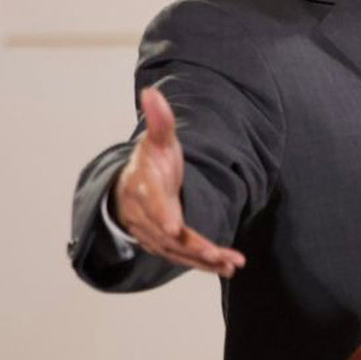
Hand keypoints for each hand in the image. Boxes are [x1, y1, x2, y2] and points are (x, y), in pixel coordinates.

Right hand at [112, 86, 246, 277]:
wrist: (129, 189)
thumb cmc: (149, 163)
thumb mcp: (157, 141)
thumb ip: (160, 121)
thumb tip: (151, 92)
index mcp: (142, 189)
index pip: (152, 204)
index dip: (162, 215)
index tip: (174, 228)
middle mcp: (145, 217)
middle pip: (168, 236)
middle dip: (193, 246)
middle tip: (219, 254)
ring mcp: (152, 234)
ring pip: (177, 252)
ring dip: (204, 259)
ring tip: (232, 263)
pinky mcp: (162, 246)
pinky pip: (182, 258)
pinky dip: (203, 264)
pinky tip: (227, 267)